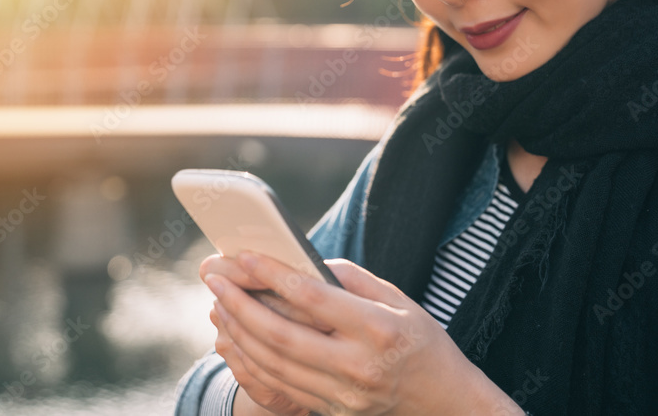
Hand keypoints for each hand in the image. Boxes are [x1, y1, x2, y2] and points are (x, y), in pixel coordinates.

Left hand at [202, 252, 524, 415]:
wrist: (443, 402)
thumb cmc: (420, 341)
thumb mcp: (398, 299)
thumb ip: (350, 279)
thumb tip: (301, 263)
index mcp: (377, 330)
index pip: (312, 299)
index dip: (272, 276)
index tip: (242, 256)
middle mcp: (357, 366)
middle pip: (281, 334)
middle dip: (240, 303)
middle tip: (215, 277)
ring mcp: (342, 394)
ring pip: (273, 363)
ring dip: (237, 330)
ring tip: (219, 302)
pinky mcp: (331, 410)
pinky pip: (278, 384)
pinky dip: (250, 359)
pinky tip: (235, 335)